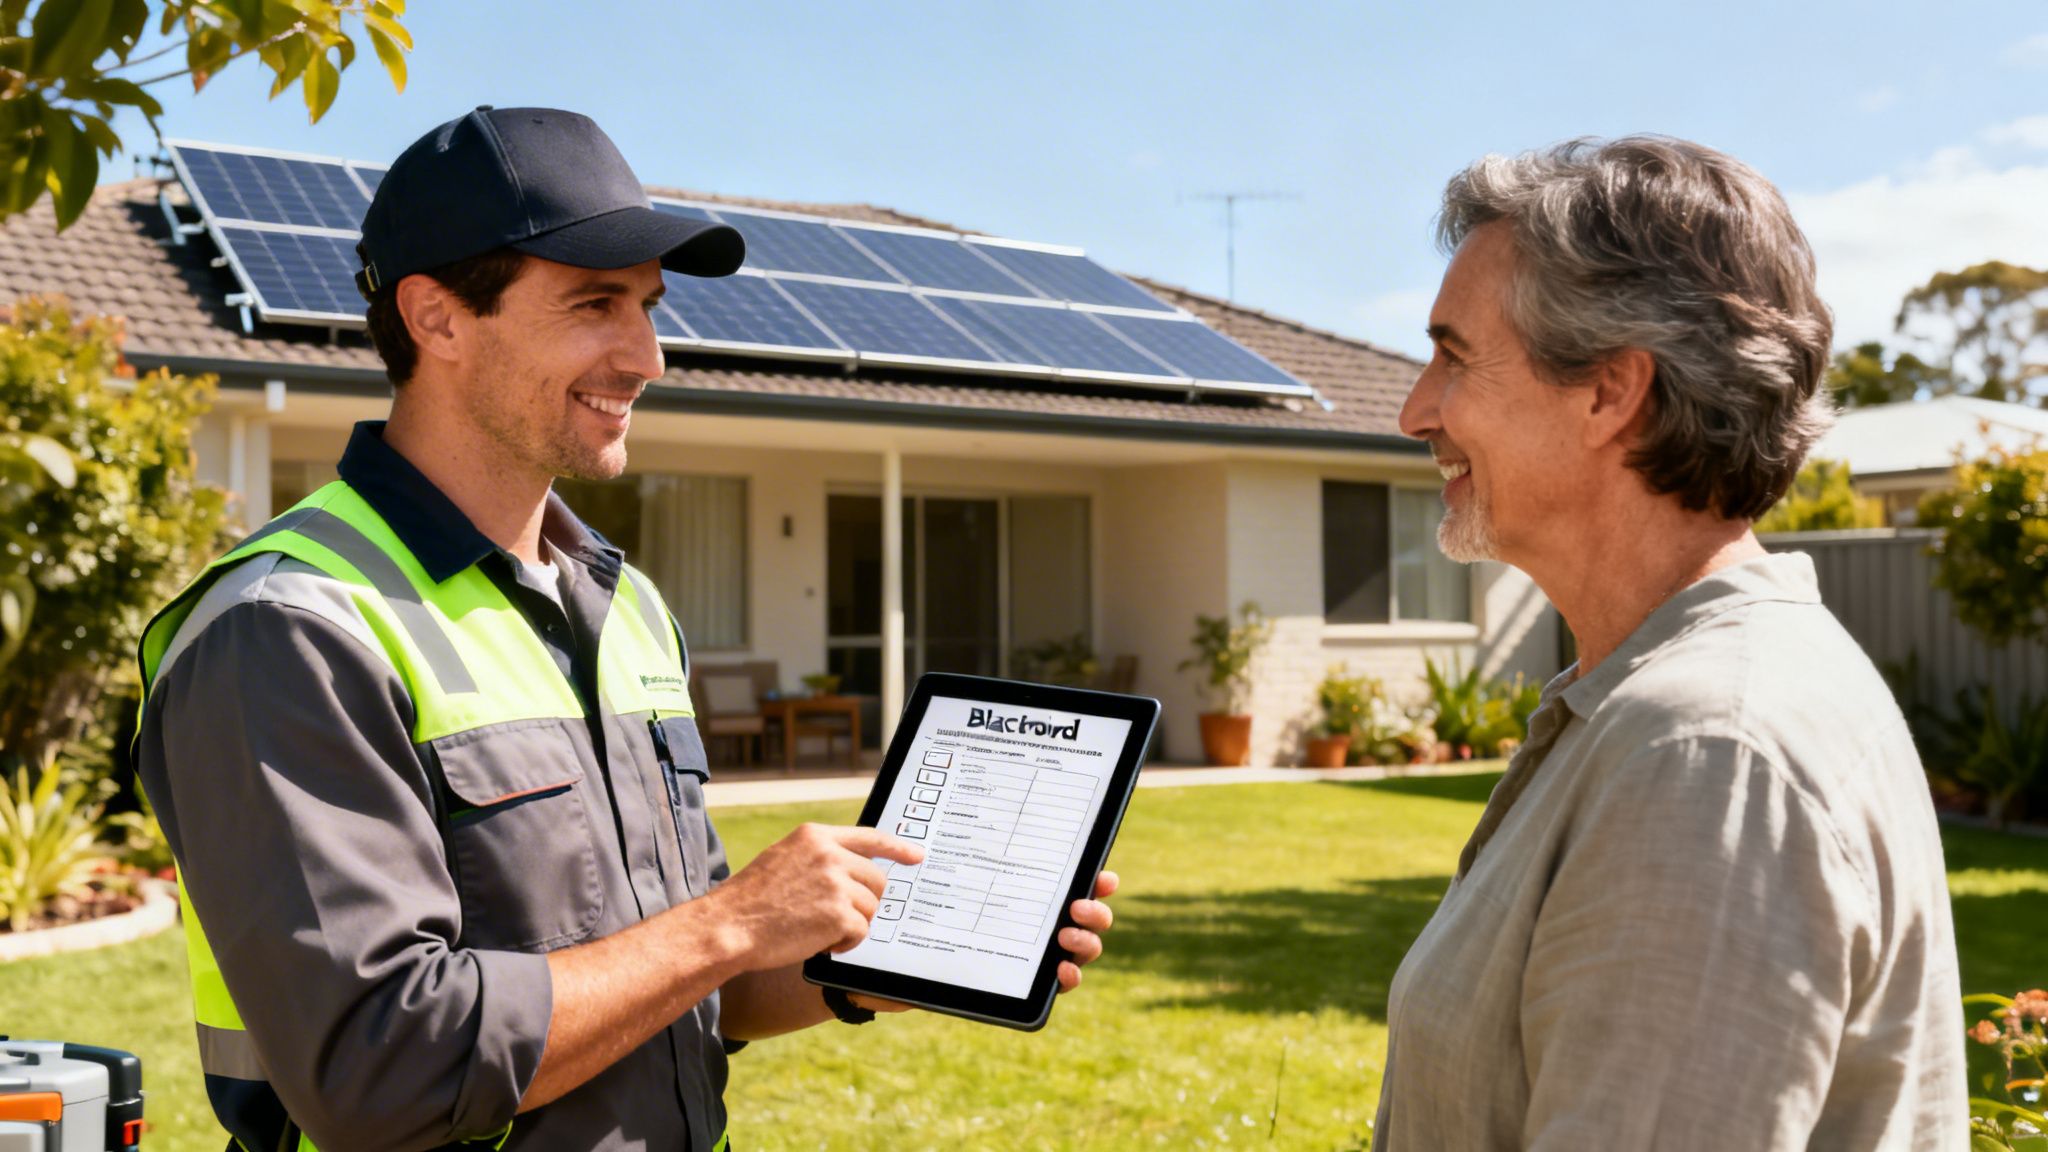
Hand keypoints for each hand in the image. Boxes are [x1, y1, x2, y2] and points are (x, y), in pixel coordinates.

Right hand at [711, 824, 922, 971]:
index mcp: (815, 836)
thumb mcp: (784, 858)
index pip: (870, 837)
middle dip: (864, 902)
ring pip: (870, 908)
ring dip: (851, 924)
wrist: (729, 926)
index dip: (898, 848)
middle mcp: (829, 854)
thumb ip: (819, 856)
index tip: (916, 856)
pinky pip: (861, 931)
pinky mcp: (839, 914)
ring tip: (816, 927)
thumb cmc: (751, 899)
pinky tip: (819, 940)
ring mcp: (836, 883)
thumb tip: (854, 867)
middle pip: (876, 880)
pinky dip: (845, 942)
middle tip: (836, 916)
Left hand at [847, 870, 1120, 1014]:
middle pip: (1083, 913)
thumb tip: (944, 826)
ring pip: (1078, 948)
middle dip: (1095, 910)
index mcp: (1017, 889)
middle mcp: (1029, 920)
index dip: (1091, 877)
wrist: (878, 966)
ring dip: (1086, 943)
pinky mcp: (1016, 984)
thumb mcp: (925, 878)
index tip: (1101, 875)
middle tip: (1078, 905)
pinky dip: (1068, 978)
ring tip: (1066, 936)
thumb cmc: (906, 915)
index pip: (1064, 878)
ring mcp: (1026, 954)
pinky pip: (1054, 985)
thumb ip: (944, 852)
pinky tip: (1060, 971)